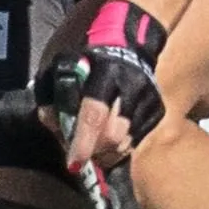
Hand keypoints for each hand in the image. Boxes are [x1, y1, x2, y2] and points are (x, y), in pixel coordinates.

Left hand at [50, 47, 164, 171]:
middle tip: (82, 154)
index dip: (83, 142)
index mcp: (105, 71)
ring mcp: (148, 97)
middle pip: (113, 134)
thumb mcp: (59, 69)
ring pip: (126, 142)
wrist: (126, 45)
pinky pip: (137, 140)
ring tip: (94, 148)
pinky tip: (109, 139)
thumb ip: (51, 98)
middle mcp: (131, 84)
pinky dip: (120, 147)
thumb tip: (56, 128)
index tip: (74, 164)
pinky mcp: (158, 108)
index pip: (94, 113)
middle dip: (94, 151)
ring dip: (107, 154)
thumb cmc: (85, 60)